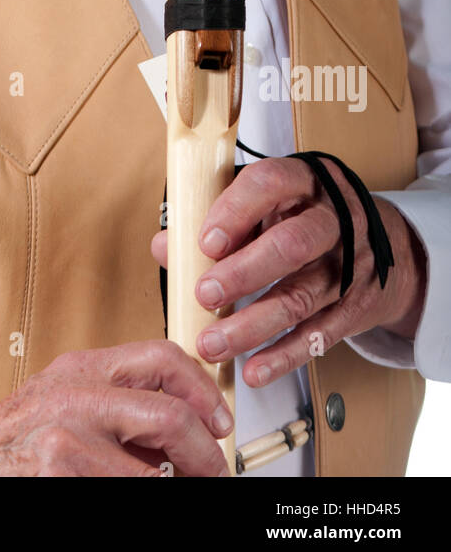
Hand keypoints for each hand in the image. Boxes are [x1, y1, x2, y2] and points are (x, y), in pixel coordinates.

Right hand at [0, 340, 233, 476]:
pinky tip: (129, 490)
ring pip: (154, 473)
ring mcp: (70, 443)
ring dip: (171, 485)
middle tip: (215, 471)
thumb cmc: (22, 432)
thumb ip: (120, 395)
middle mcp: (78, 399)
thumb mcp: (70, 393)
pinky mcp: (64, 480)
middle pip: (171, 417)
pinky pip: (130, 491)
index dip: (203, 392)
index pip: (163, 359)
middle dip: (206, 454)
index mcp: (85, 369)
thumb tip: (189, 415)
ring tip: (169, 486)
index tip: (219, 422)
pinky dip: (145, 495)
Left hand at [151, 156, 426, 386]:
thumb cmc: (305, 216)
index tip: (205, 243)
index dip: (235, 213)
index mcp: (302, 182)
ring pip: (301, 296)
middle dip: (243, 273)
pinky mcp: (355, 307)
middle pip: (291, 245)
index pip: (269, 185)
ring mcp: (348, 265)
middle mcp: (331, 220)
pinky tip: (253, 369)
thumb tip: (164, 246)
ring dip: (253, 325)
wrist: (386, 243)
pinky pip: (319, 335)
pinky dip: (284, 356)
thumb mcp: (268, 202)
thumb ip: (216, 219)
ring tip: (212, 344)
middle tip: (204, 294)